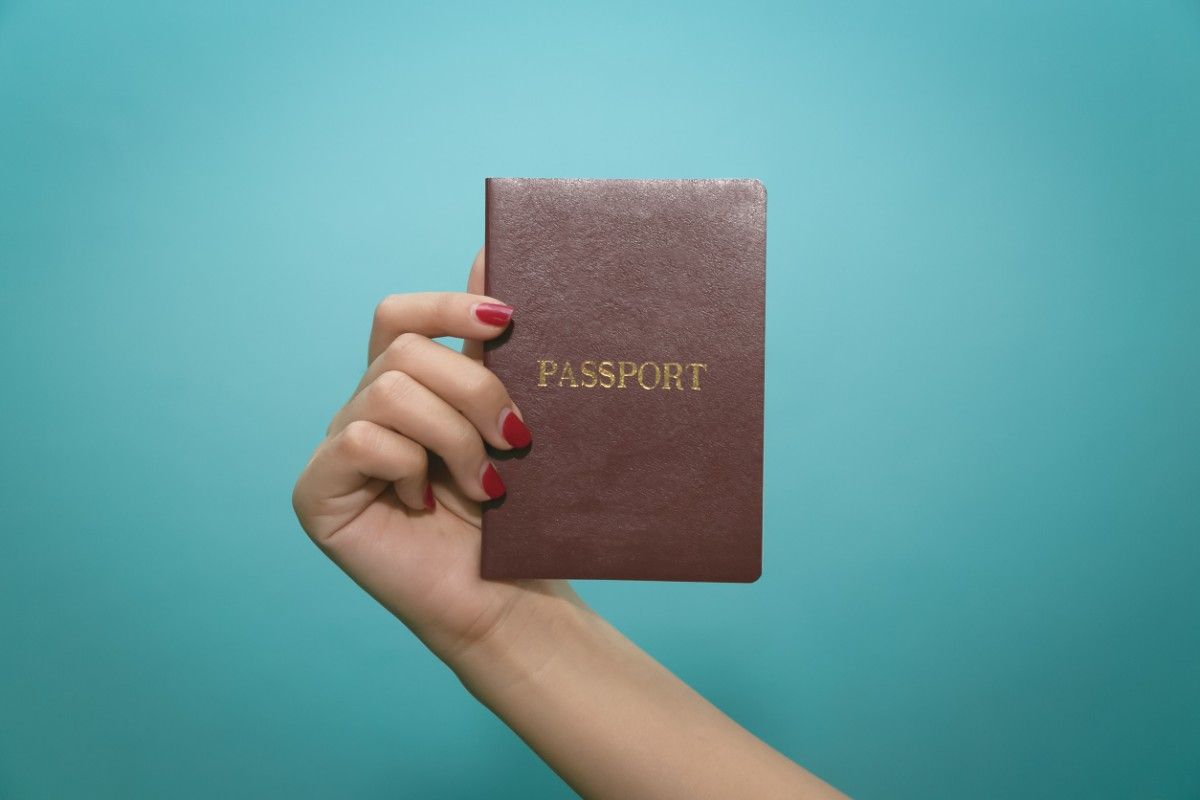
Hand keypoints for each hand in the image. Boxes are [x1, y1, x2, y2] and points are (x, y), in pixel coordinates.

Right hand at [291, 248, 580, 665]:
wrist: (506, 594)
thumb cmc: (510, 512)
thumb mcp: (504, 416)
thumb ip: (488, 346)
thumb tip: (488, 248)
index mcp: (401, 386)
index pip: (398, 314)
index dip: (446, 306)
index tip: (508, 320)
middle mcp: (360, 410)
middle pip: (403, 351)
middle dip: (474, 390)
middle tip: (516, 437)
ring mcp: (334, 450)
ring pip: (389, 392)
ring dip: (453, 437)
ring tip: (487, 484)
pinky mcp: (316, 492)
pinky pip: (362, 441)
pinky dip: (411, 469)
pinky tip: (427, 506)